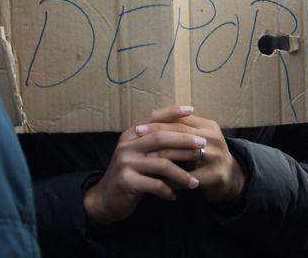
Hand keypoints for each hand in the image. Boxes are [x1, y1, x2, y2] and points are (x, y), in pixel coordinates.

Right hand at [83, 105, 204, 225]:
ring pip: (162, 164)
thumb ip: (154, 143)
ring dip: (182, 174)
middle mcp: (127, 145)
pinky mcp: (127, 181)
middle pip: (160, 137)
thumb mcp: (138, 154)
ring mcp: (126, 162)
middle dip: (184, 140)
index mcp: (131, 135)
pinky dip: (168, 190)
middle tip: (203, 145)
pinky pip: (155, 185)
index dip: (172, 112)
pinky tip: (174, 196)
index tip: (191, 109)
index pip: (153, 117)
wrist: (105, 199)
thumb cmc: (129, 174)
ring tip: (195, 182)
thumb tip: (185, 132)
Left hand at [144, 114, 245, 202]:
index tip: (138, 128)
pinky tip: (158, 181)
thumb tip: (149, 121)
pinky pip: (189, 177)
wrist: (230, 178)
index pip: (179, 121)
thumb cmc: (206, 157)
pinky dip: (172, 179)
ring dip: (163, 157)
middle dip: (157, 137)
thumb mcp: (196, 139)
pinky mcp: (216, 175)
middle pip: (181, 134)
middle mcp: (213, 138)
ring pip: (185, 154)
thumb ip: (180, 130)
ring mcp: (217, 156)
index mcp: (207, 126)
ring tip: (146, 159)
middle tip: (138, 142)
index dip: (158, 124)